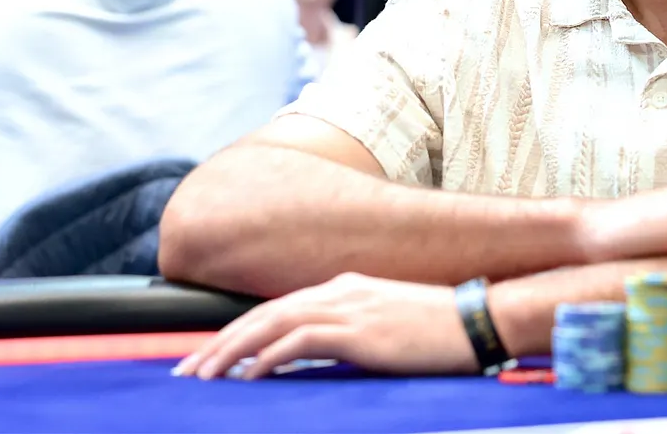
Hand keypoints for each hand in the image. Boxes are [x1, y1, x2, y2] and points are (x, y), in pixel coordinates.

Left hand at [171, 272, 476, 380]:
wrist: (479, 321)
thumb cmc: (439, 331)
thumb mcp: (386, 328)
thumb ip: (348, 335)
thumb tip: (312, 361)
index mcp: (345, 287)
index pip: (276, 310)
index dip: (236, 334)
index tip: (208, 360)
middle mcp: (340, 291)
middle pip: (262, 315)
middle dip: (218, 345)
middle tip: (186, 374)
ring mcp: (349, 308)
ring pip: (271, 326)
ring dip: (230, 354)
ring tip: (203, 379)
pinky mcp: (359, 331)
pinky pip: (300, 342)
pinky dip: (267, 359)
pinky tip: (247, 377)